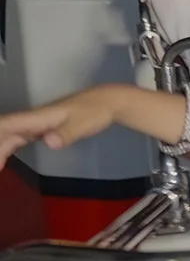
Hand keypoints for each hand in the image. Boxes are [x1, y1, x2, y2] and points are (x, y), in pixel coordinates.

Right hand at [0, 88, 121, 162]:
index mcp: (39, 117)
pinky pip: (20, 138)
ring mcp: (39, 123)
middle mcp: (34, 120)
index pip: (7, 124)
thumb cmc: (95, 111)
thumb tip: (48, 141)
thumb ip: (66, 133)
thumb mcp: (82, 124)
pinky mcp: (45, 128)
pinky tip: (5, 158)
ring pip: (11, 136)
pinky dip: (9, 147)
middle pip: (5, 132)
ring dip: (0, 149)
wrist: (108, 101)